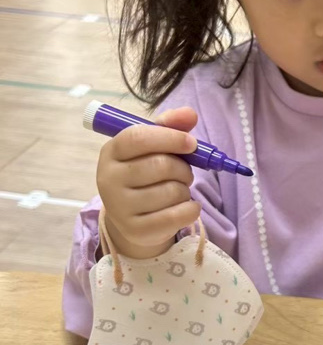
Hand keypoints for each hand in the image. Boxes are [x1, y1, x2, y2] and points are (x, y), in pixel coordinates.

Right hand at [97, 107, 201, 259]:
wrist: (132, 217)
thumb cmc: (145, 173)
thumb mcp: (153, 146)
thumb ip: (170, 126)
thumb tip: (190, 114)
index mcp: (111, 152)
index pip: (138, 138)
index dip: (170, 138)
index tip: (192, 143)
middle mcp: (108, 179)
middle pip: (160, 165)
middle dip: (183, 168)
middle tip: (185, 173)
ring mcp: (119, 208)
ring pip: (172, 191)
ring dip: (185, 189)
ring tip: (177, 191)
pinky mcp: (136, 230)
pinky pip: (177, 215)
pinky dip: (191, 209)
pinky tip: (186, 206)